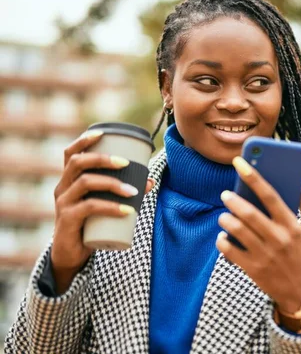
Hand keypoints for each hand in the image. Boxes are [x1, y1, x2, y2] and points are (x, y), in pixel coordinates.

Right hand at [51, 130, 154, 293]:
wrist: (72, 254)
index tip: (102, 133)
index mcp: (69, 180)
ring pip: (85, 183)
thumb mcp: (105, 204)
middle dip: (103, 158)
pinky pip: (89, 208)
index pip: (71, 153)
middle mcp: (63, 187)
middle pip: (78, 163)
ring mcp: (63, 204)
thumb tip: (151, 181)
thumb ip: (124, 191)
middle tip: (126, 163)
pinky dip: (111, 207)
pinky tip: (127, 210)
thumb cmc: (90, 223)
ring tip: (134, 191)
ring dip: (112, 183)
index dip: (84, 141)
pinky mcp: (67, 220)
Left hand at [216, 156, 300, 315]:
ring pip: (237, 230)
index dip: (254, 177)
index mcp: (292, 226)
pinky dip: (222, 240)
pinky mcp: (252, 269)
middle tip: (226, 194)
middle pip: (249, 213)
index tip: (240, 163)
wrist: (300, 293)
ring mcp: (264, 255)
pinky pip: (229, 250)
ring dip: (226, 219)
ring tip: (225, 216)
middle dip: (233, 200)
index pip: (271, 196)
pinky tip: (225, 236)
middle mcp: (278, 239)